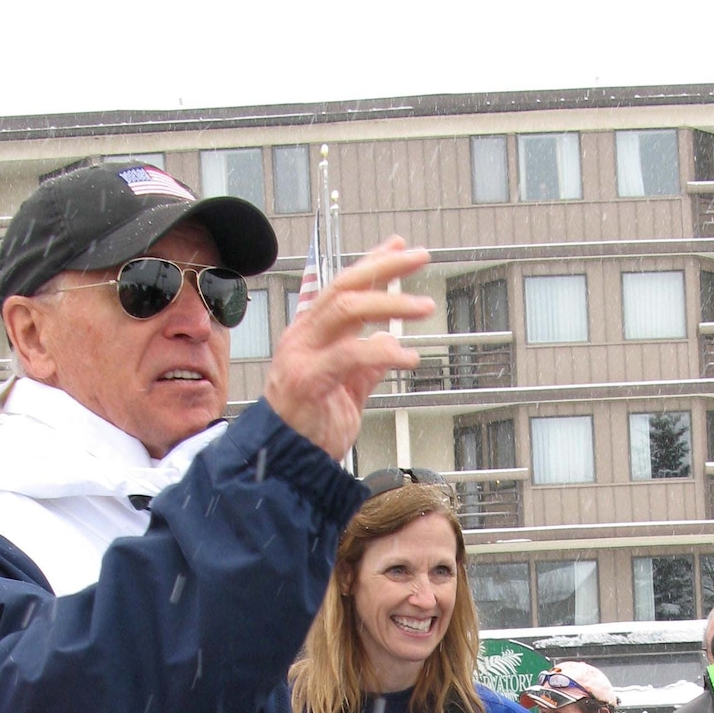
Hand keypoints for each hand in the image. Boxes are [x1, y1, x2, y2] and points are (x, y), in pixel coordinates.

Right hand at [264, 238, 433, 460]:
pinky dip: (383, 351)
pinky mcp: (308, 379)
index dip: (372, 264)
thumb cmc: (313, 429)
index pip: (343, 286)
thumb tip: (388, 343)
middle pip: (345, 285)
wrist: (288, 465)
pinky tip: (408, 357)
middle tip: (420, 258)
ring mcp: (302, 355)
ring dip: (391, 304)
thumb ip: (366, 365)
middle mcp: (304, 336)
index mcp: (311, 334)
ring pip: (346, 309)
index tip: (400, 247)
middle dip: (385, 268)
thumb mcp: (348, 390)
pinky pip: (350, 354)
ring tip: (425, 307)